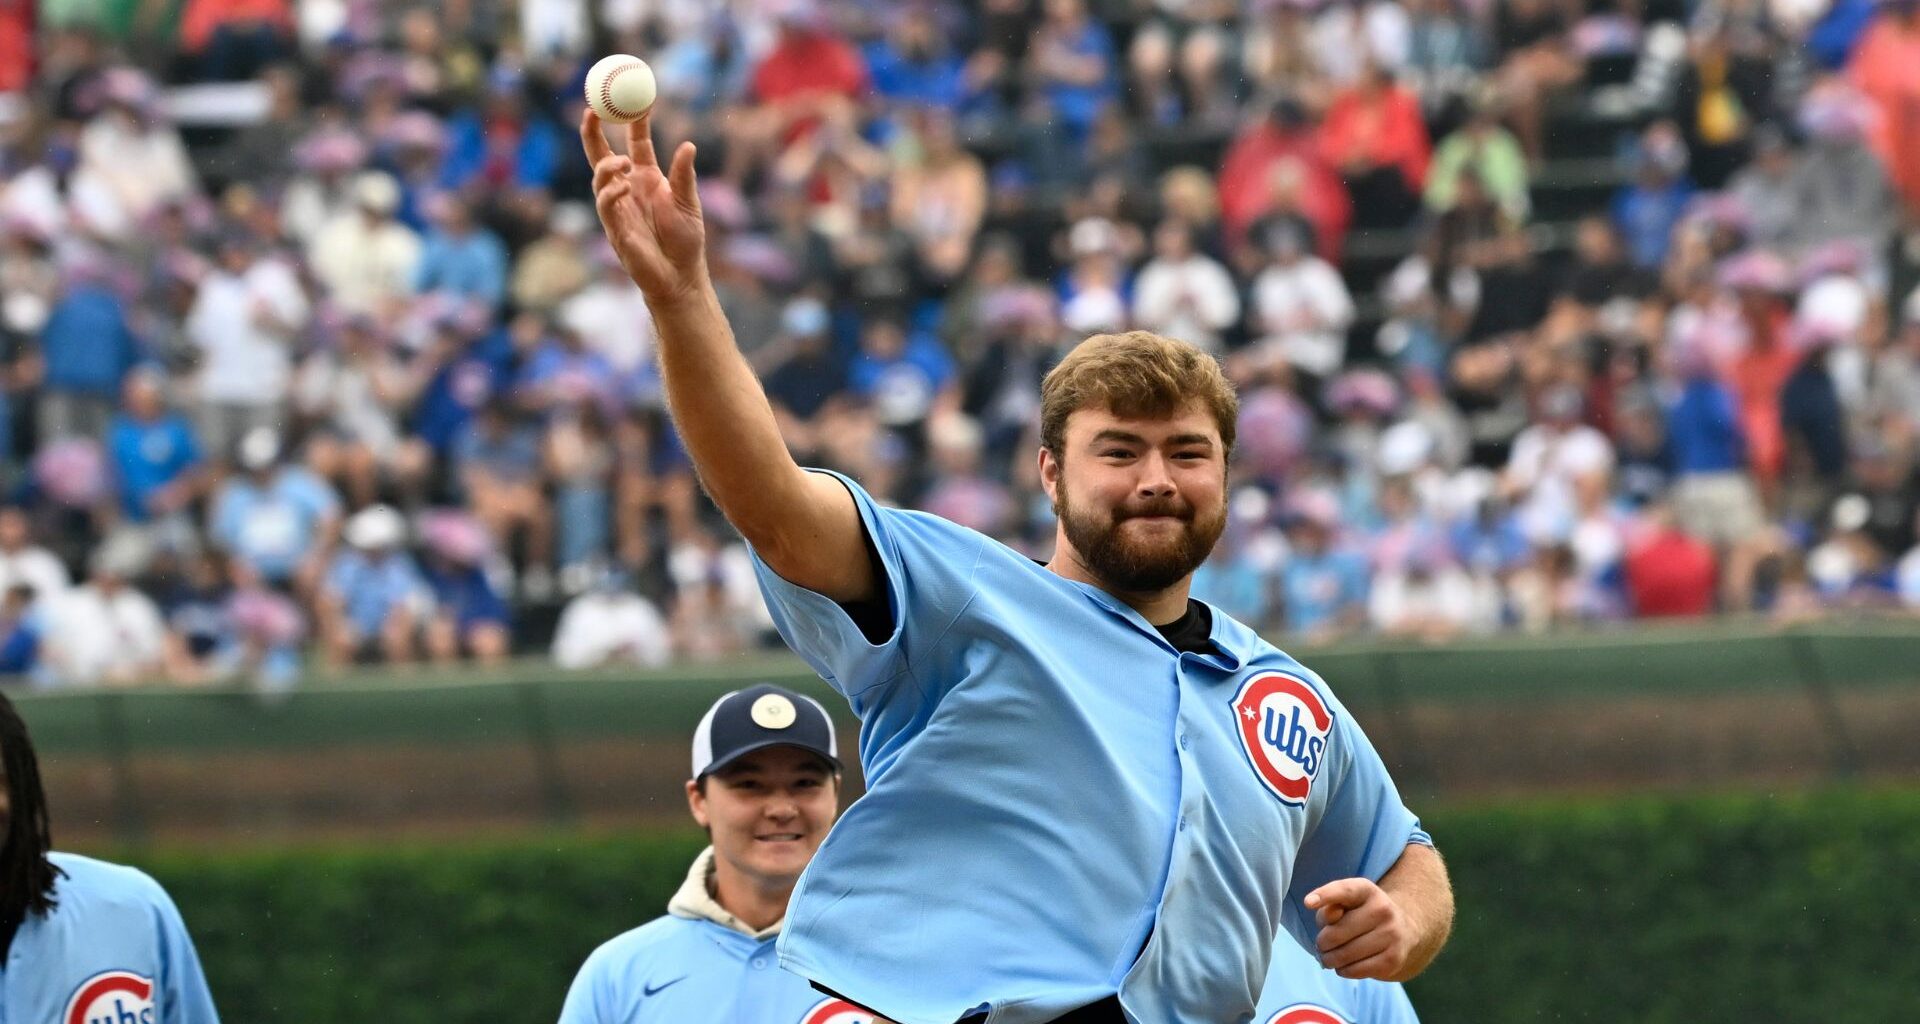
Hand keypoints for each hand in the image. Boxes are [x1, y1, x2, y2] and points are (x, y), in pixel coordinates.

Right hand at [579, 108, 706, 306]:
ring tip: (623, 162)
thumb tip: (688, 146)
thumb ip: (685, 175)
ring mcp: (618, 208)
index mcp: (647, 178)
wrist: (681, 277)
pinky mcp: (615, 228)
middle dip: (593, 132)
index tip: (634, 97)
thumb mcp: (689, 202)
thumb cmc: (685, 241)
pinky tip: (623, 186)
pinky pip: (605, 205)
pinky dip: (611, 192)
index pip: (635, 142)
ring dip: (607, 165)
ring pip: (599, 178)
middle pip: (602, 154)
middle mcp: (628, 189)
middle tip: (592, 109)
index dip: (632, 120)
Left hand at [1303, 877, 1417, 979]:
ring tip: (1330, 957)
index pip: (1344, 890)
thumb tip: (1330, 917)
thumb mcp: (1344, 904)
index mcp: (1366, 890)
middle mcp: (1383, 909)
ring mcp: (1391, 934)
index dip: (1325, 895)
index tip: (1308, 903)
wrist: (1403, 930)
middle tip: (1321, 945)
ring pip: (1345, 955)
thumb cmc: (1360, 915)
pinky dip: (1343, 971)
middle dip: (1321, 943)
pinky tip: (1345, 965)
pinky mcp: (1393, 959)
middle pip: (1336, 933)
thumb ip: (1330, 907)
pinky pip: (1356, 970)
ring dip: (1330, 960)